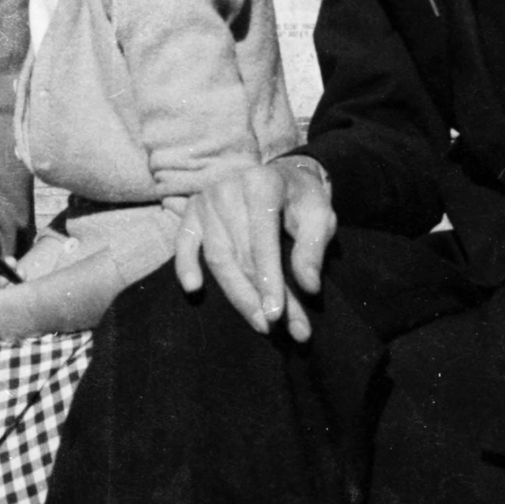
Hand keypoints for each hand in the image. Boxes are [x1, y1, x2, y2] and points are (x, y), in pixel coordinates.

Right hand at [172, 158, 335, 342]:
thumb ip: (314, 247)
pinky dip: (186, 264)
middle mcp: (228, 188)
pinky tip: (193, 288)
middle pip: (239, 253)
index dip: (269, 278)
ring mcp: (207, 199)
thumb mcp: (320, 215)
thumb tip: (308, 286)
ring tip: (257, 322)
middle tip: (274, 328)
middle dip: (257, 294)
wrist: (282, 176)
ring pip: (216, 255)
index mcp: (261, 184)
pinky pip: (184, 241)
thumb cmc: (301, 200)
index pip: (262, 239)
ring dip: (235, 293)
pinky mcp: (193, 210)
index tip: (276, 314)